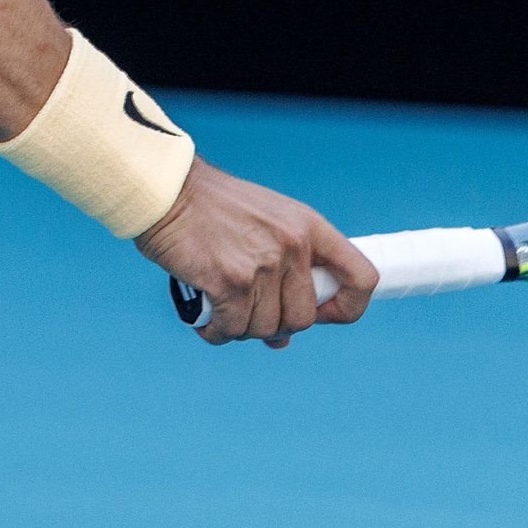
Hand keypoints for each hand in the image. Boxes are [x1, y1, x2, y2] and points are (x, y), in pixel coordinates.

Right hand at [135, 162, 372, 347]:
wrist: (166, 189)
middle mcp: (293, 245)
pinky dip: (218, 332)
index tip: (323, 314)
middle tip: (249, 311)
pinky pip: (233, 328)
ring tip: (222, 311)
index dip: (347, 307)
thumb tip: (280, 338)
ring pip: (266, 329)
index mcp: (309, 227)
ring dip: (242, 329)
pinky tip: (207, 321)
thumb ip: (281, 272)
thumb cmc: (209, 208)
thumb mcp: (262, 224)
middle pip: (304, 318)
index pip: (361, 277)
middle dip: (276, 324)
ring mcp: (263, 264)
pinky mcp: (229, 281)